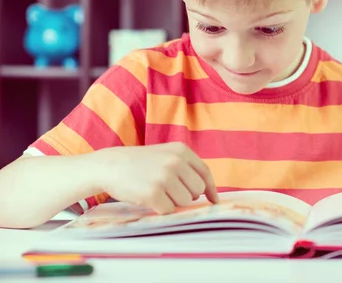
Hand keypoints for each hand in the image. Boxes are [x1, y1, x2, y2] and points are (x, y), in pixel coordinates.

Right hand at [94, 142, 218, 213]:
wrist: (109, 166)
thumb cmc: (139, 163)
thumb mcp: (165, 154)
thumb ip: (186, 167)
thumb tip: (206, 191)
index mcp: (181, 151)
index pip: (205, 172)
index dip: (211, 188)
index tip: (214, 200)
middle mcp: (175, 162)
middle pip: (197, 190)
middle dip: (188, 195)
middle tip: (171, 192)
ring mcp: (164, 177)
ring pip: (185, 202)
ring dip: (173, 202)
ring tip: (158, 192)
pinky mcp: (153, 193)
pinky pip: (169, 210)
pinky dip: (161, 209)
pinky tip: (150, 199)